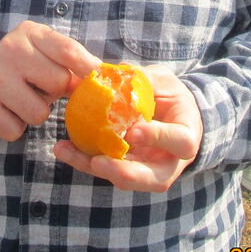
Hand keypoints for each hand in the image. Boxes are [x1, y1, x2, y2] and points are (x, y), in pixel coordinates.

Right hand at [0, 21, 98, 140]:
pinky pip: (16, 130)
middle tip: (39, 87)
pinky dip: (16, 127)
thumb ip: (75, 61)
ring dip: (36, 113)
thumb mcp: (46, 53)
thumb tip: (111, 74)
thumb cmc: (26, 67)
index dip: (89, 68)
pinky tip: (7, 111)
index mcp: (30, 33)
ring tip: (24, 99)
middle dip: (55, 92)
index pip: (68, 50)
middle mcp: (10, 49)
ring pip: (39, 112)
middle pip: (58, 83)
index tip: (102, 81)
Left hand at [54, 66, 202, 192]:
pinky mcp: (129, 170)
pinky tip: (63, 148)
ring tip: (68, 152)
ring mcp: (150, 171)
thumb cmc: (171, 95)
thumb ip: (144, 79)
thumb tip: (115, 71)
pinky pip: (108, 170)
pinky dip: (85, 160)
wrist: (174, 116)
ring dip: (95, 168)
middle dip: (125, 173)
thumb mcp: (163, 81)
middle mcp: (171, 162)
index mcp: (187, 136)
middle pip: (154, 179)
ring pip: (126, 180)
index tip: (133, 131)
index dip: (158, 138)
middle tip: (98, 162)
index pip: (180, 142)